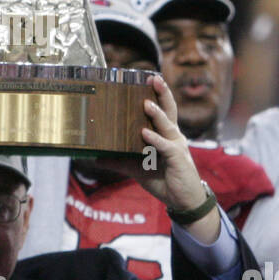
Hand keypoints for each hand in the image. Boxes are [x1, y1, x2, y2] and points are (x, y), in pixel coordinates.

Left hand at [106, 75, 207, 211]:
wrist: (183, 200)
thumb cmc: (163, 180)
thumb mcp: (137, 169)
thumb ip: (118, 161)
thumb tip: (95, 158)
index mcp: (165, 135)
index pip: (163, 110)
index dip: (157, 94)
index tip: (147, 78)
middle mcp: (173, 136)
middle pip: (170, 110)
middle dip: (162, 93)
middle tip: (154, 78)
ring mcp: (177, 146)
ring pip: (167, 125)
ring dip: (157, 114)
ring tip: (146, 103)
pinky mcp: (178, 159)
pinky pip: (165, 147)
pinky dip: (155, 140)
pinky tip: (145, 134)